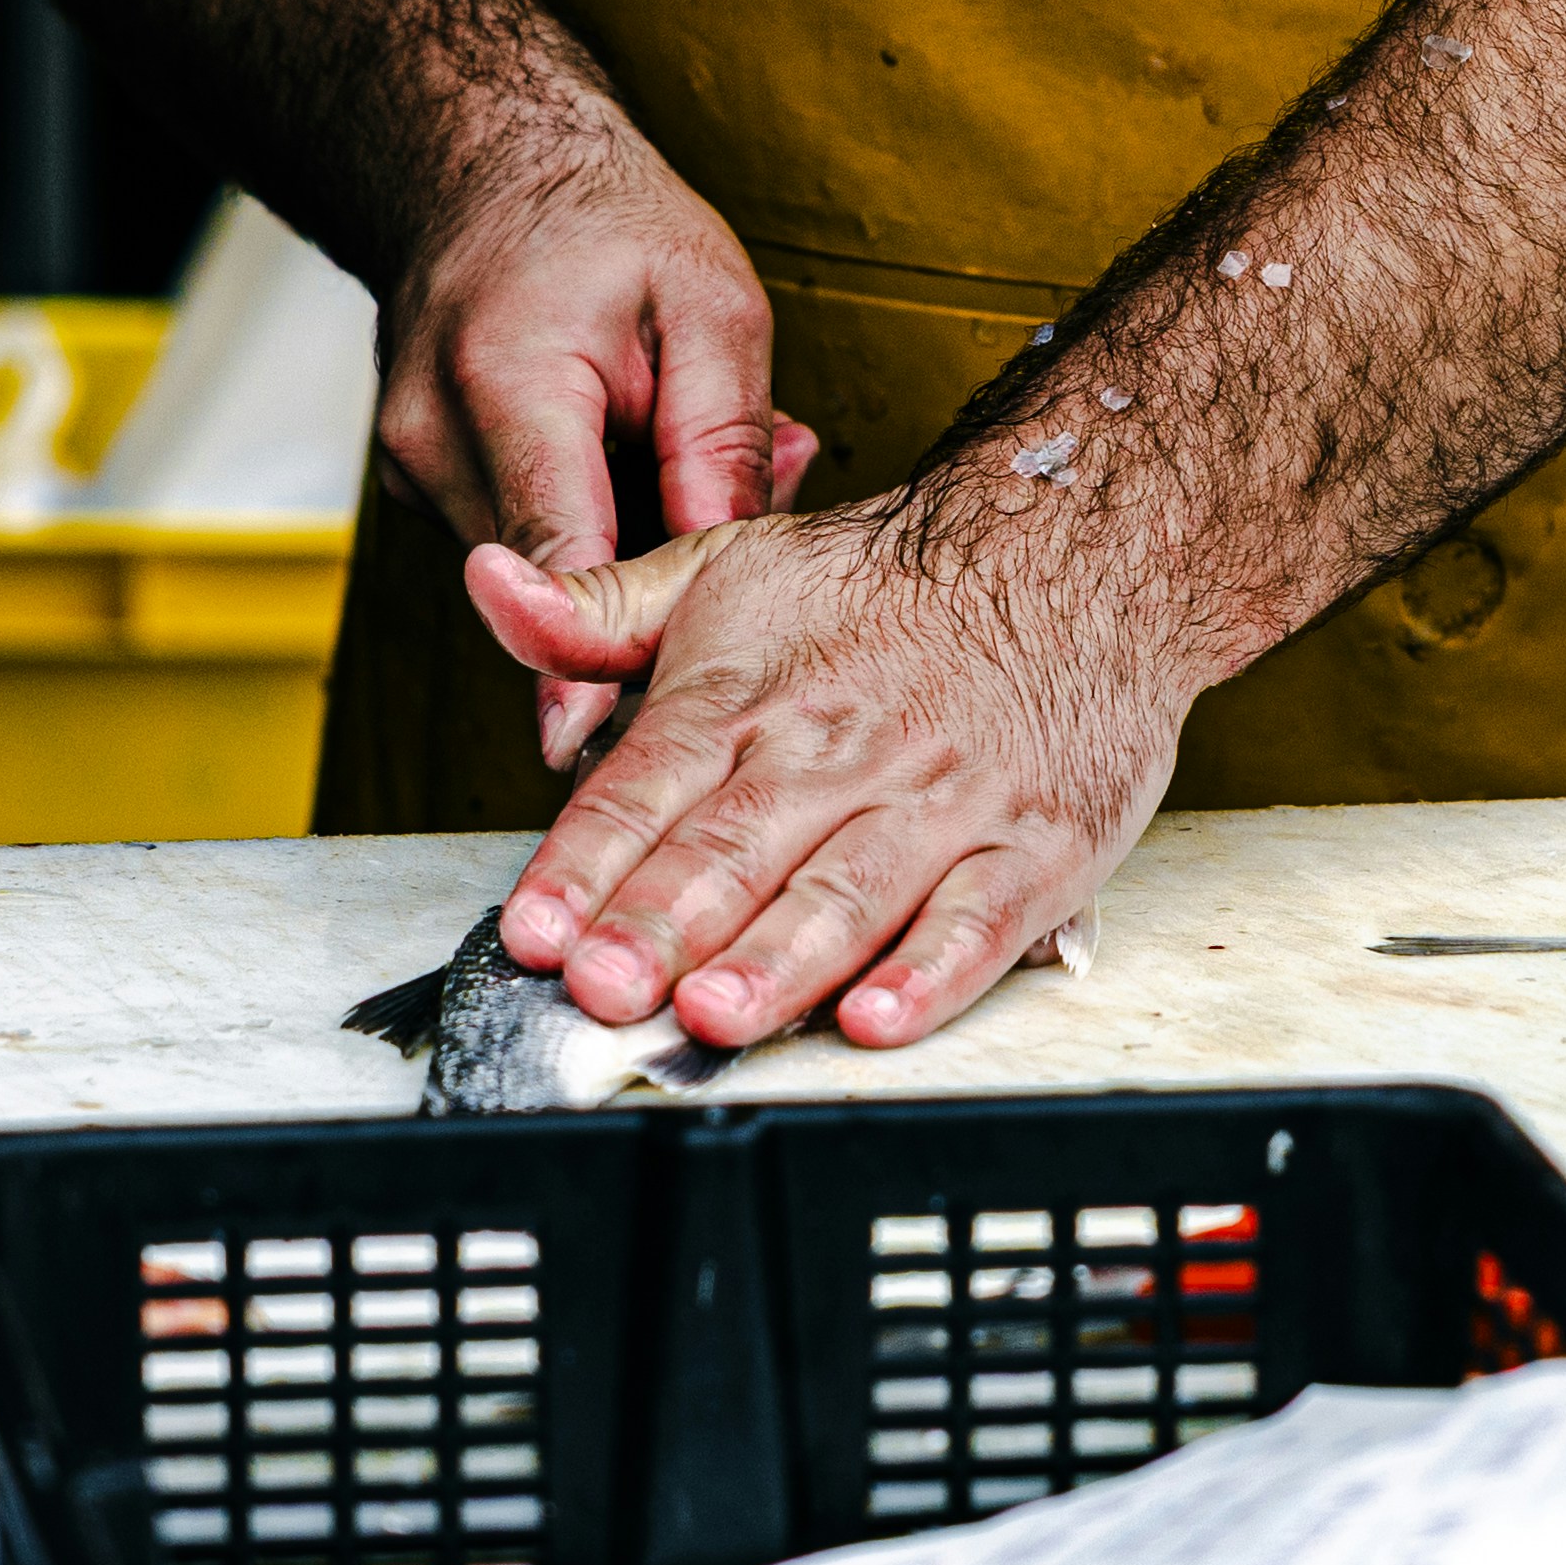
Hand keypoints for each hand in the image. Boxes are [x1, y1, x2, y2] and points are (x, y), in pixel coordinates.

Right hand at [377, 132, 817, 764]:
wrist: (482, 166)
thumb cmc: (606, 224)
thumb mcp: (710, 305)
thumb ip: (722, 441)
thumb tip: (738, 567)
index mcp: (509, 383)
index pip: (547, 551)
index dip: (575, 655)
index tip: (586, 743)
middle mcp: (436, 437)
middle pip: (552, 576)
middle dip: (651, 568)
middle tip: (732, 486)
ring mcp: (414, 468)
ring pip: (539, 568)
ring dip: (619, 539)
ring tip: (667, 443)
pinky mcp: (420, 486)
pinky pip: (520, 540)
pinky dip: (582, 517)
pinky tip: (616, 448)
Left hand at [466, 499, 1187, 1049]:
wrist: (1077, 547)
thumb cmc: (888, 586)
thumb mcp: (727, 567)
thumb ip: (598, 610)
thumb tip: (488, 586)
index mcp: (749, 695)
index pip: (648, 787)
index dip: (585, 863)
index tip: (534, 930)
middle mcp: (838, 751)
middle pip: (738, 849)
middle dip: (665, 925)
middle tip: (606, 990)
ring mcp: (941, 801)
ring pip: (849, 890)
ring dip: (780, 959)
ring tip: (716, 1015)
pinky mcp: (1036, 843)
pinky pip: (980, 918)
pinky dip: (931, 972)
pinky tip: (878, 1017)